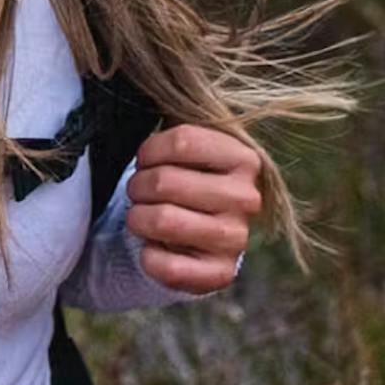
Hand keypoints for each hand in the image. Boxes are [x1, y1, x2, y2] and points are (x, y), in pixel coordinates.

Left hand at [123, 124, 262, 293]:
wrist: (189, 235)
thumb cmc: (180, 182)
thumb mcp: (184, 149)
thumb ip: (175, 132)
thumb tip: (152, 111)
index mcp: (243, 159)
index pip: (183, 141)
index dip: (149, 151)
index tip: (146, 161)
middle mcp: (248, 198)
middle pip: (164, 181)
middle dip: (137, 187)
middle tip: (139, 193)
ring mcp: (237, 238)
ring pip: (162, 220)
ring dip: (137, 219)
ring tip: (142, 217)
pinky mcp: (221, 273)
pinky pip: (167, 266)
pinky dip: (148, 257)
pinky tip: (153, 249)